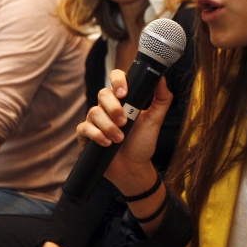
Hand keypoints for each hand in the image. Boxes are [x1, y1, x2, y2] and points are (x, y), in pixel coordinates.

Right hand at [76, 70, 171, 193]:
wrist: (133, 168)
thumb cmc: (142, 143)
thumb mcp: (156, 121)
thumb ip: (162, 99)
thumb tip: (161, 78)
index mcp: (123, 99)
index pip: (116, 78)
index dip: (117, 81)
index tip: (124, 94)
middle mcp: (107, 106)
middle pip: (103, 94)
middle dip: (114, 108)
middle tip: (124, 122)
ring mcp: (95, 120)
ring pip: (94, 112)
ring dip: (108, 126)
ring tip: (119, 139)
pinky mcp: (86, 134)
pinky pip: (84, 127)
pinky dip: (96, 135)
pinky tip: (106, 143)